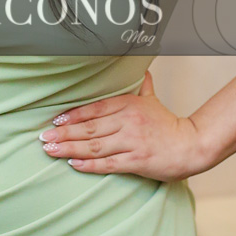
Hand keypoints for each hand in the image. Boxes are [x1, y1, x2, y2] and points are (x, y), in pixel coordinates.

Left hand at [38, 72, 203, 180]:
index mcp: (129, 105)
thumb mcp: (153, 101)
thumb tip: (142, 71)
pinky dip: (89, 165)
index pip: (94, 109)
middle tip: (43, 139)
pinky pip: (108, 163)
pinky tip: (73, 164)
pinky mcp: (137, 161)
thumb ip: (144, 87)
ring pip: (94, 146)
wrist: (192, 145)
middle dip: (63, 133)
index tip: (54, 121)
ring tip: (50, 151)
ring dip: (69, 148)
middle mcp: (128, 121)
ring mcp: (132, 142)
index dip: (72, 115)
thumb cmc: (169, 125)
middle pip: (89, 128)